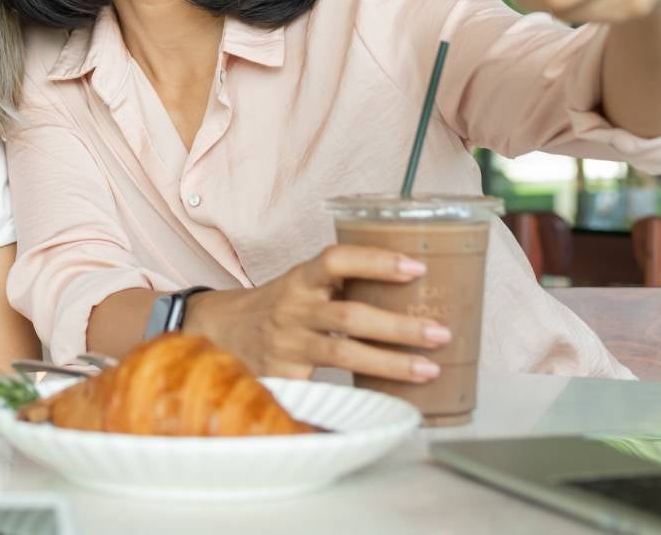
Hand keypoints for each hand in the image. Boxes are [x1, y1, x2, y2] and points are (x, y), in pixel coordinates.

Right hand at [183, 244, 449, 382]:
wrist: (221, 330)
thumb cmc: (281, 305)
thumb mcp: (304, 284)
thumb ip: (344, 283)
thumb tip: (416, 285)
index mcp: (301, 279)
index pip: (336, 260)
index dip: (375, 261)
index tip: (416, 267)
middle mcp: (293, 308)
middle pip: (351, 316)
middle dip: (400, 326)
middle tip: (439, 333)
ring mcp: (287, 344)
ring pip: (344, 354)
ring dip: (391, 363)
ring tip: (429, 369)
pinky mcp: (284, 375)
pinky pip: (327, 387)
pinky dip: (360, 394)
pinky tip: (391, 400)